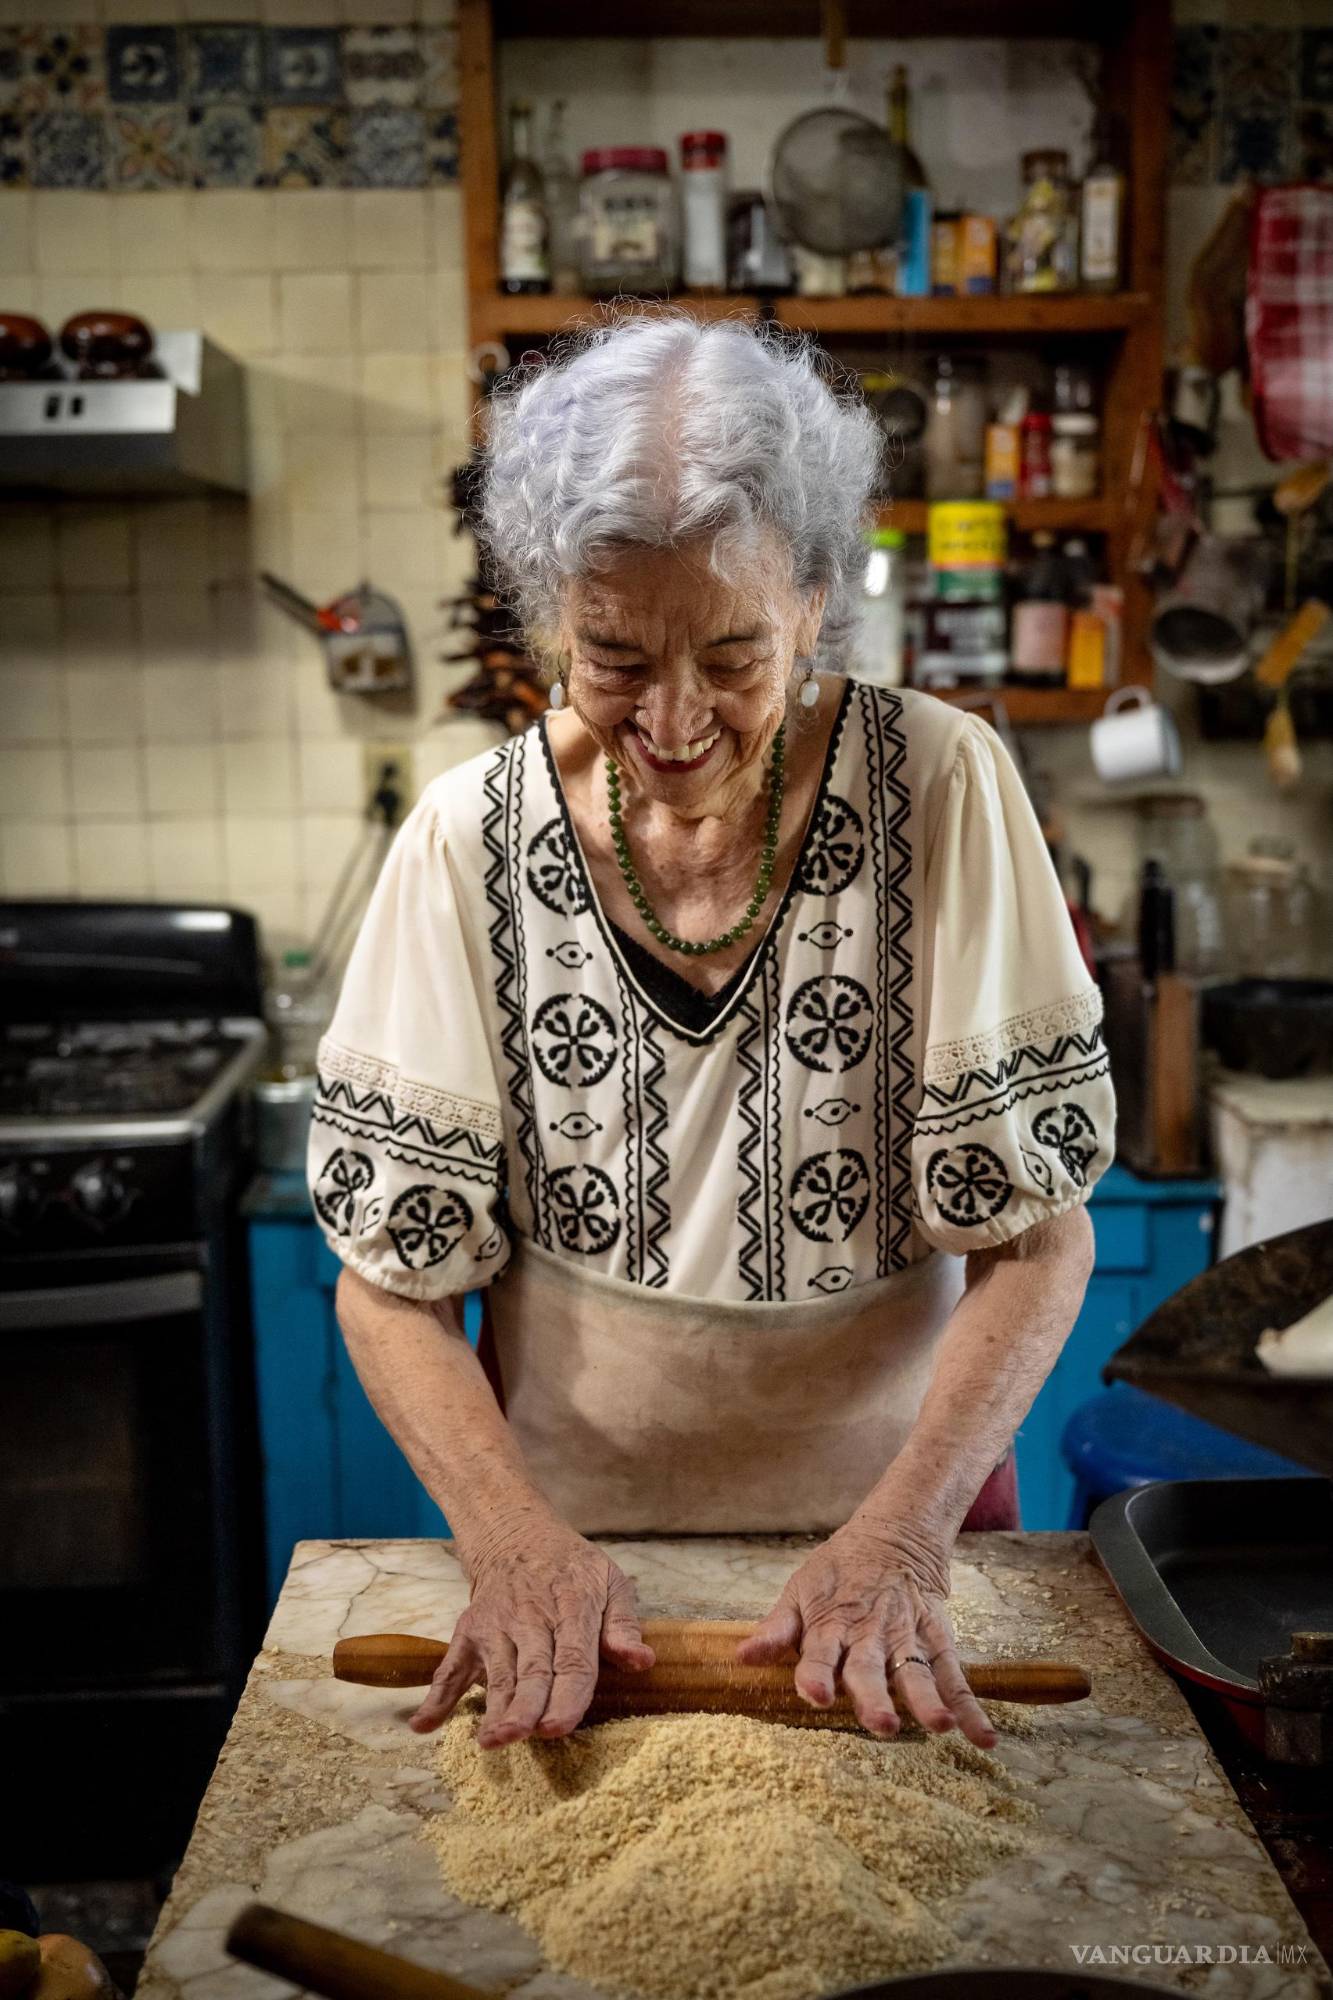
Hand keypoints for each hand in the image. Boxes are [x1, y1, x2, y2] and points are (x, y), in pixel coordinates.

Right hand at [408, 1519, 653, 1748]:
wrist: (516, 1534)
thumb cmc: (573, 1569)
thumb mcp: (610, 1581)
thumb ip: (625, 1624)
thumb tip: (642, 1662)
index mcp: (573, 1608)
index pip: (573, 1659)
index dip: (568, 1695)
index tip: (559, 1726)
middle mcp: (531, 1618)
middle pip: (531, 1670)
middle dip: (526, 1706)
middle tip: (523, 1737)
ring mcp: (496, 1626)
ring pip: (496, 1674)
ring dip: (492, 1708)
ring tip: (490, 1743)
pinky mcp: (469, 1632)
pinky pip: (451, 1667)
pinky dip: (436, 1696)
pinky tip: (423, 1725)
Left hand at [735, 1519, 995, 1747]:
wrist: (893, 1535)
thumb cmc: (837, 1573)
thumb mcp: (800, 1591)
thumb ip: (775, 1628)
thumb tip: (742, 1657)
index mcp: (830, 1624)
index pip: (819, 1652)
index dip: (816, 1674)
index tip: (818, 1696)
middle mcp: (870, 1633)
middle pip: (871, 1668)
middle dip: (876, 1697)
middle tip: (883, 1726)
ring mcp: (907, 1636)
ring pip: (917, 1671)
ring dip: (928, 1699)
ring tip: (940, 1726)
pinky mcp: (937, 1639)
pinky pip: (955, 1676)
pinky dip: (971, 1707)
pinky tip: (983, 1738)